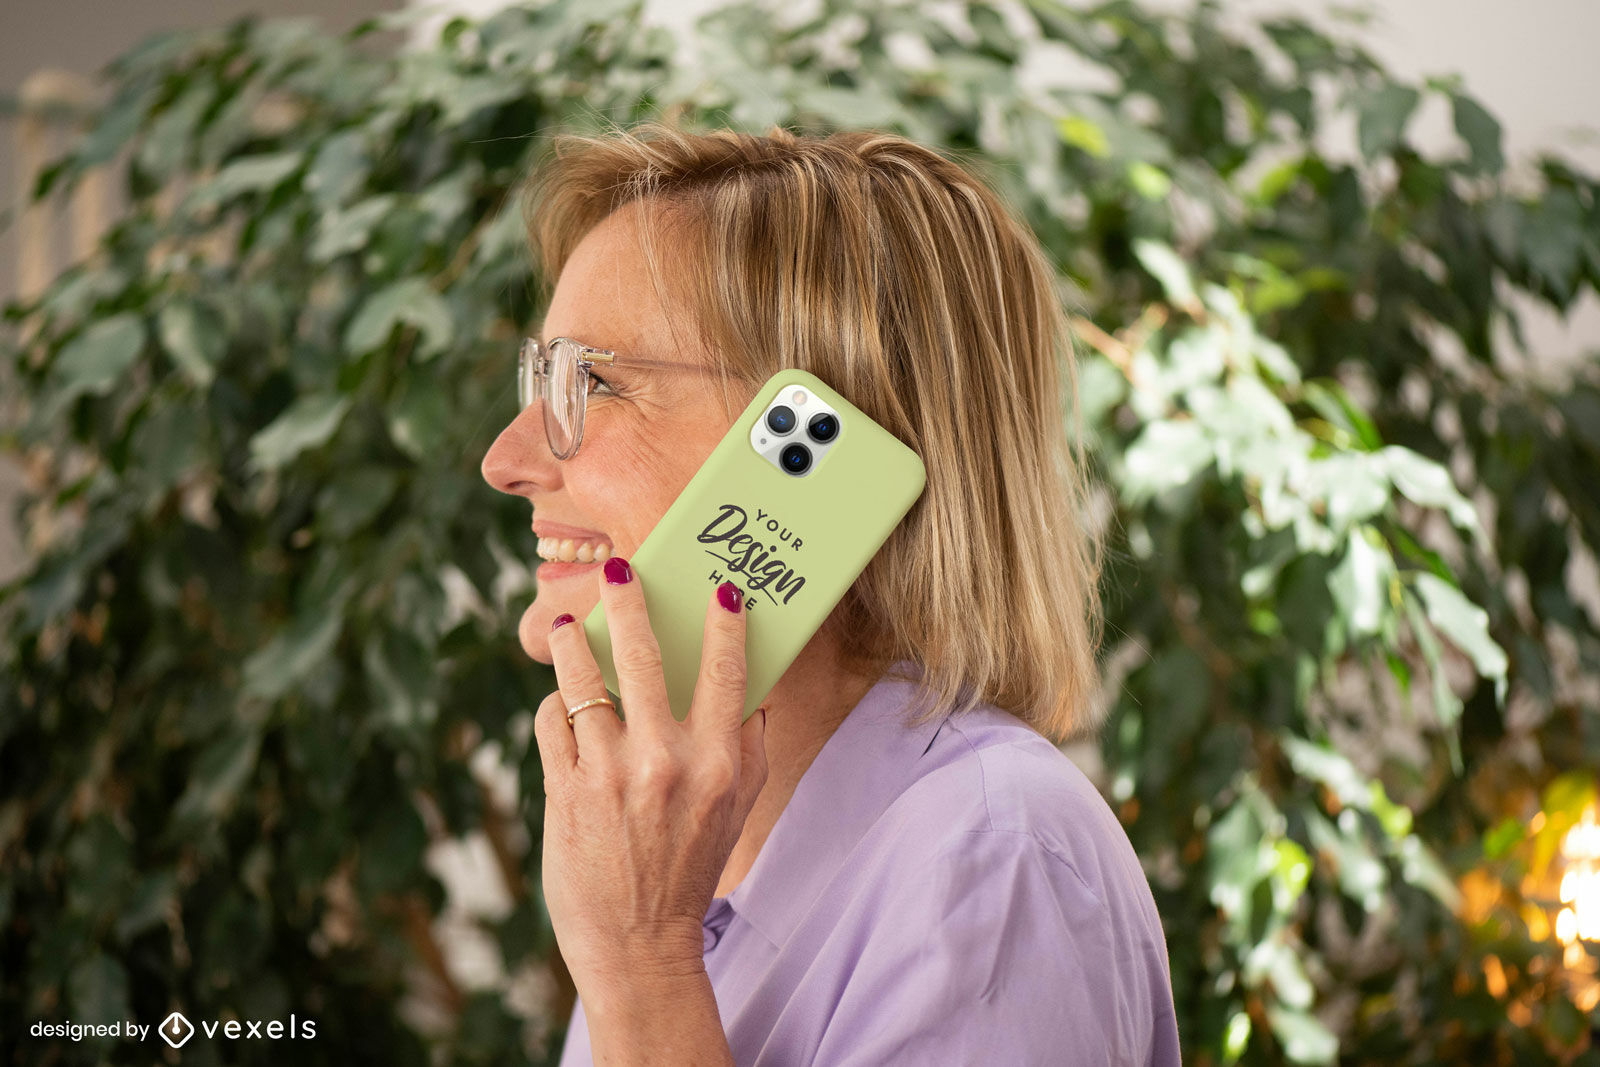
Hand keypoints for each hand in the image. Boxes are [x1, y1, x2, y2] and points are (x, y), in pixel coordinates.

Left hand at [532, 557, 768, 999]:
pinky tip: (565, 707)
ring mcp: (608, 776)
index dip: (723, 624)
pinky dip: (557, 707)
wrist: (639, 943)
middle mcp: (664, 762)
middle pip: (641, 656)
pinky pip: (552, 722)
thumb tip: (752, 682)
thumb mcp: (738, 808)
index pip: (724, 672)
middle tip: (619, 571)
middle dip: (629, 602)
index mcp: (716, 763)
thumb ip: (748, 744)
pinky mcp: (564, 792)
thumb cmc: (692, 866)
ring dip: (575, 645)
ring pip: (581, 681)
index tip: (720, 590)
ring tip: (572, 627)